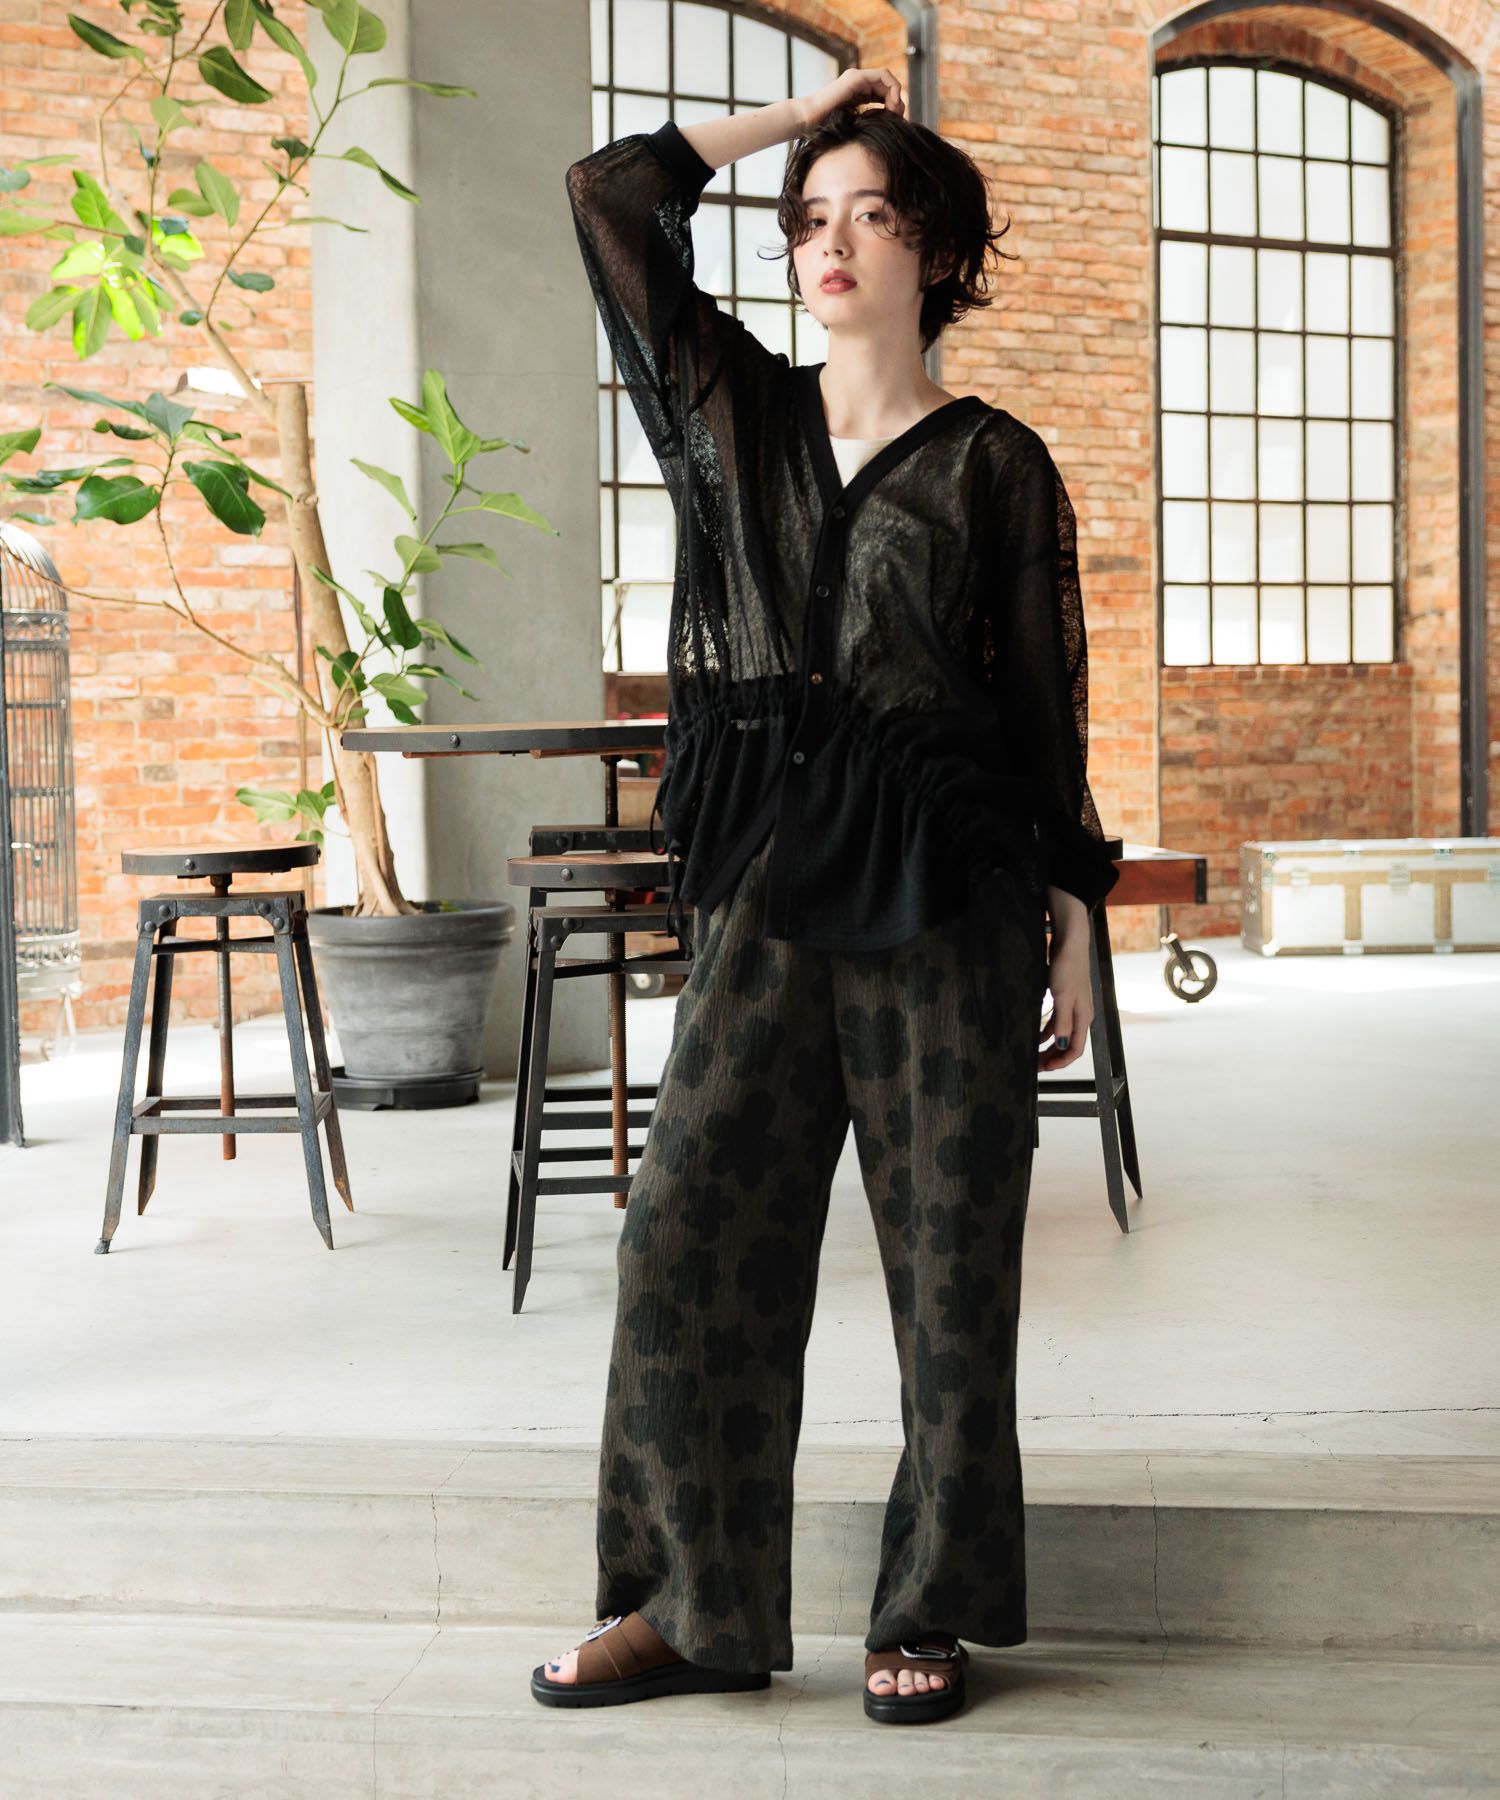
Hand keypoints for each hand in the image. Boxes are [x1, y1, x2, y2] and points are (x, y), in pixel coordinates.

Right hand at [793, 66, 905, 134]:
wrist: (808, 119)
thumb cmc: (824, 127)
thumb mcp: (852, 125)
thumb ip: (865, 123)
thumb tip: (882, 134)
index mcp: (857, 92)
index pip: (882, 93)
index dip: (892, 104)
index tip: (894, 120)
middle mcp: (858, 82)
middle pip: (887, 85)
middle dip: (896, 99)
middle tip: (899, 116)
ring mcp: (857, 77)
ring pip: (887, 78)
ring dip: (896, 93)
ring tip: (895, 111)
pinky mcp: (857, 77)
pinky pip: (883, 76)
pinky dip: (892, 87)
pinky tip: (892, 103)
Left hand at [1038, 931, 1091, 1071]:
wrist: (1069, 944)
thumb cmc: (1067, 968)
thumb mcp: (1062, 997)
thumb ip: (1063, 1022)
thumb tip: (1063, 1045)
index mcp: (1083, 1018)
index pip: (1075, 1049)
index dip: (1061, 1062)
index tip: (1044, 1069)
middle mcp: (1081, 1016)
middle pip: (1069, 1045)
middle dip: (1053, 1057)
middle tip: (1036, 1065)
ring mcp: (1073, 1008)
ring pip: (1062, 1035)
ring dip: (1049, 1046)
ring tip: (1034, 1054)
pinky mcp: (1065, 999)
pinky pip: (1057, 1022)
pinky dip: (1047, 1031)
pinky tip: (1036, 1035)